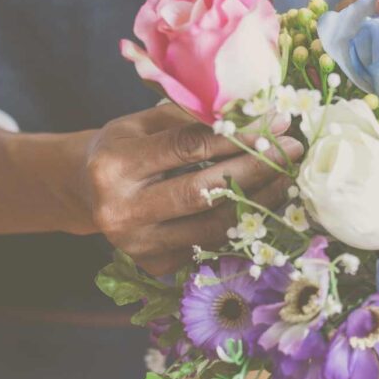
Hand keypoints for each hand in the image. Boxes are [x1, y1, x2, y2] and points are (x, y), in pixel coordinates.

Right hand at [81, 104, 301, 274]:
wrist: (86, 191)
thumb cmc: (124, 146)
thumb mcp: (144, 122)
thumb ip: (192, 118)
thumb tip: (256, 112)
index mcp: (115, 165)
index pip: (189, 148)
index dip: (238, 135)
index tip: (277, 122)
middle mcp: (121, 210)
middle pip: (203, 191)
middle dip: (255, 169)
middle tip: (292, 150)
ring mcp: (137, 245)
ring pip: (212, 226)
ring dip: (258, 201)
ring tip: (288, 178)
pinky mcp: (154, 266)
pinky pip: (210, 245)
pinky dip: (242, 224)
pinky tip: (266, 204)